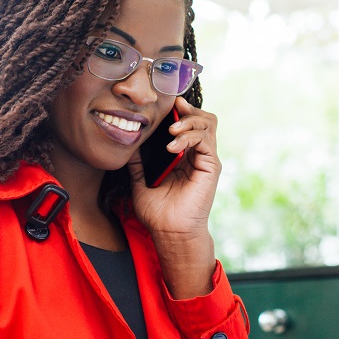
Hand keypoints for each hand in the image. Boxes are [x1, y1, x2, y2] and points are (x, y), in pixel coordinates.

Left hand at [127, 96, 220, 297]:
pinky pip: (205, 140)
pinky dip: (189, 137)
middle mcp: (198, 155)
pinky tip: (173, 146)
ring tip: (171, 130)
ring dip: (189, 121)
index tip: (165, 105)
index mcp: (184, 156)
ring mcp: (206, 159)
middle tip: (172, 111)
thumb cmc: (158, 213)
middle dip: (188, 110)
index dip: (180, 111)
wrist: (169, 232)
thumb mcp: (140, 182)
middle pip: (203, 118)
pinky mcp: (211, 166)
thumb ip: (138, 164)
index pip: (188, 124)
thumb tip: (128, 146)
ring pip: (208, 124)